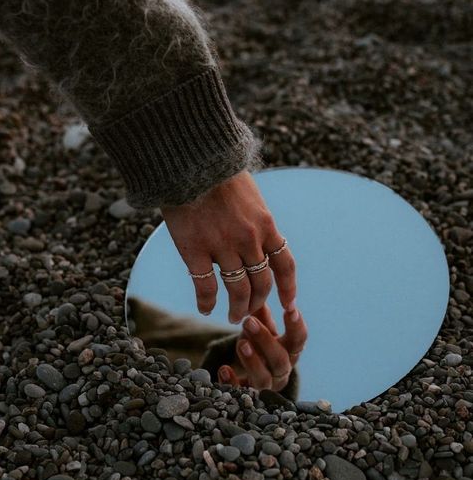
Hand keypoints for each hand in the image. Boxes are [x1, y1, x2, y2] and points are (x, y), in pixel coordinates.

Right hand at [160, 170, 296, 323]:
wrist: (190, 162)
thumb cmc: (218, 175)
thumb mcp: (250, 195)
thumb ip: (256, 220)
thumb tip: (261, 235)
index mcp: (265, 225)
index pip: (285, 264)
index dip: (288, 288)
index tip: (288, 305)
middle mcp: (249, 239)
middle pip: (262, 284)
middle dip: (258, 303)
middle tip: (250, 314)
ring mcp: (223, 247)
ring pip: (238, 291)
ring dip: (237, 309)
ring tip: (231, 317)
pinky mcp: (196, 250)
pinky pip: (206, 287)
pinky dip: (207, 303)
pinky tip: (205, 309)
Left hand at [216, 302, 307, 391]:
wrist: (252, 377)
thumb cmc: (261, 347)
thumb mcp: (264, 330)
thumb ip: (262, 316)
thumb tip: (259, 296)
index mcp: (289, 352)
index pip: (299, 340)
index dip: (296, 325)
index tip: (290, 308)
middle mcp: (281, 371)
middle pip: (280, 360)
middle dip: (265, 340)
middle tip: (248, 321)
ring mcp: (266, 387)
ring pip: (264, 379)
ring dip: (252, 361)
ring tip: (241, 344)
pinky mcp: (248, 398)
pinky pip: (241, 393)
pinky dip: (232, 382)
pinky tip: (223, 370)